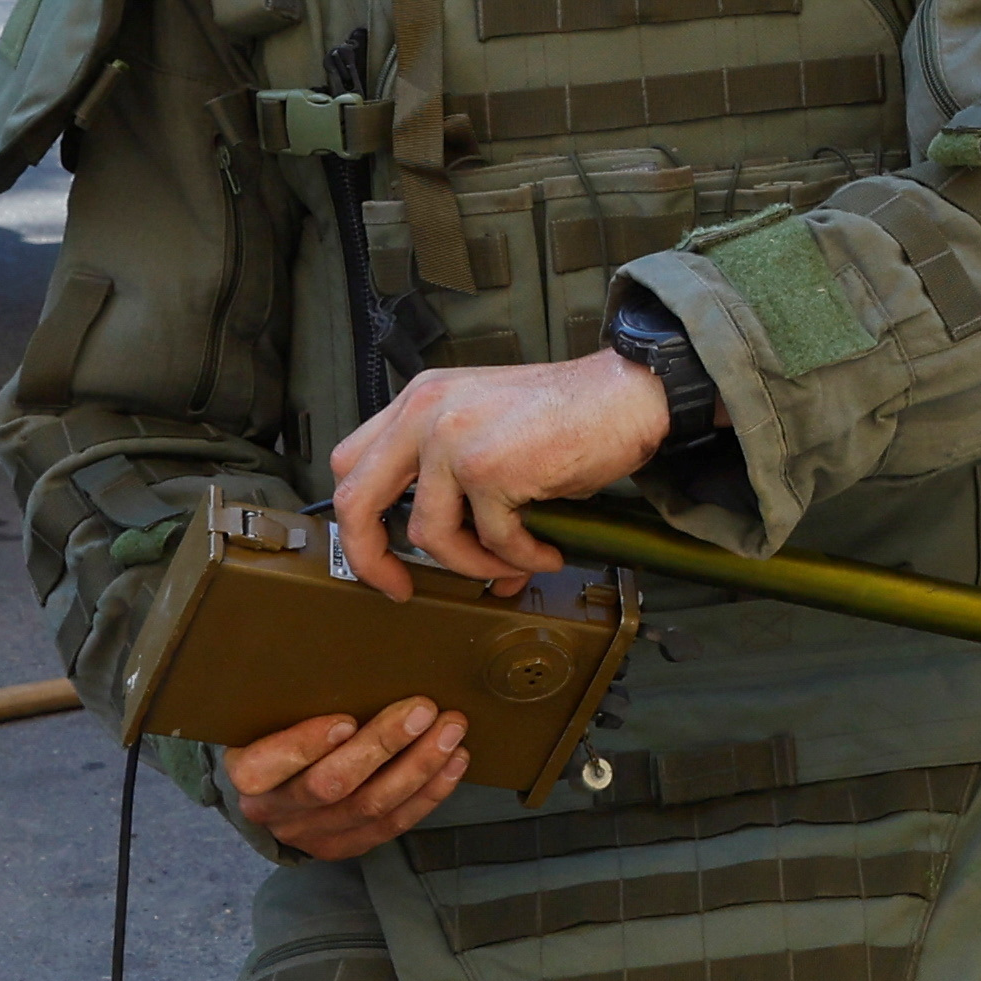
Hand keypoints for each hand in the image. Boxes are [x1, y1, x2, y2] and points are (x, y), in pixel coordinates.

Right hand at [226, 700, 470, 859]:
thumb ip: (298, 698)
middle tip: (424, 710)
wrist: (272, 789)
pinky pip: (391, 826)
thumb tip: (360, 655)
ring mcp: (310, 834)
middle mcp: (274, 810)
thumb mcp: (272, 716)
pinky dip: (428, 793)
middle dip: (382, 745)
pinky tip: (453, 763)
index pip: (266, 765)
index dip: (306, 745)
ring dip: (418, 767)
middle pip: (330, 785)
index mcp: (248, 772)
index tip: (346, 719)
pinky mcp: (343, 846)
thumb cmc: (279, 735)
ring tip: (450, 731)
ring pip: (369, 807)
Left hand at [326, 351, 676, 599]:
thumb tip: (468, 558)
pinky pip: (491, 538)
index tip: (381, 554)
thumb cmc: (572, 411)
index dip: (358, 519)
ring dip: (472, 562)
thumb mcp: (491, 430)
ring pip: (430, 534)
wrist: (628, 393)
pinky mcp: (489, 467)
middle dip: (371, 557)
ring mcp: (453, 439)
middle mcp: (425, 412)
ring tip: (515, 562)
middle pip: (357, 500)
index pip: (352, 463)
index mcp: (421, 400)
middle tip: (399, 586)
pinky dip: (521, 557)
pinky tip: (546, 551)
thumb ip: (459, 485)